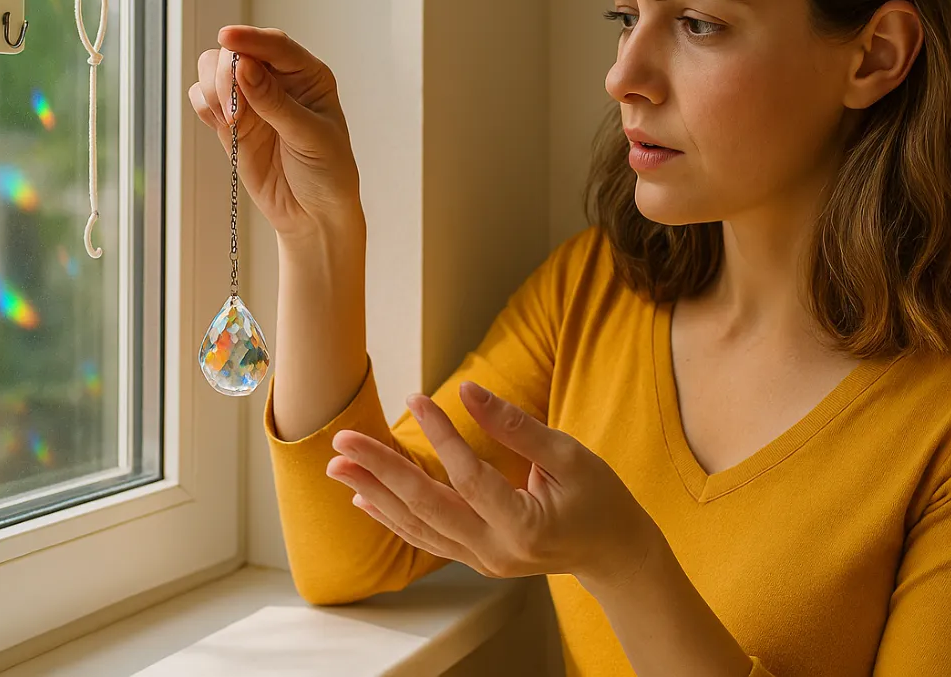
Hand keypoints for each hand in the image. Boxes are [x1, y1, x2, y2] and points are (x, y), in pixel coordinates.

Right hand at [189, 26, 364, 242]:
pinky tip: (223, 124)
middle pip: (237, 52)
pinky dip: (205, 105)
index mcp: (307, 75)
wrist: (313, 215)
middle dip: (227, 74)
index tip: (227, 37)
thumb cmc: (327, 172)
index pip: (275, 45)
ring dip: (213, 89)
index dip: (249, 38)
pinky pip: (204, 100)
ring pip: (214, 71)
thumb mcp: (310, 137)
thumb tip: (245, 68)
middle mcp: (277, 81)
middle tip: (234, 112)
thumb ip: (276, 103)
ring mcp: (251, 100)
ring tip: (231, 121)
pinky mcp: (231, 122)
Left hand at [326, 380, 657, 585]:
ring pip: (418, 526)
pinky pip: (425, 537)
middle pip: (427, 507)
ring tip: (337, 466)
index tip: (416, 398)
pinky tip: (364, 497)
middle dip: (381, 471)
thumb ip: (516, 427)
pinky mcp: (475, 559)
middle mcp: (496, 551)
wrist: (613, 552)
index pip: (470, 477)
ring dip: (374, 493)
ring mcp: (482, 561)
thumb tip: (468, 389)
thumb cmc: (600, 500)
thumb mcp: (569, 456)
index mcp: (525, 527)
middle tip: (343, 441)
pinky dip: (392, 517)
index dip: (441, 435)